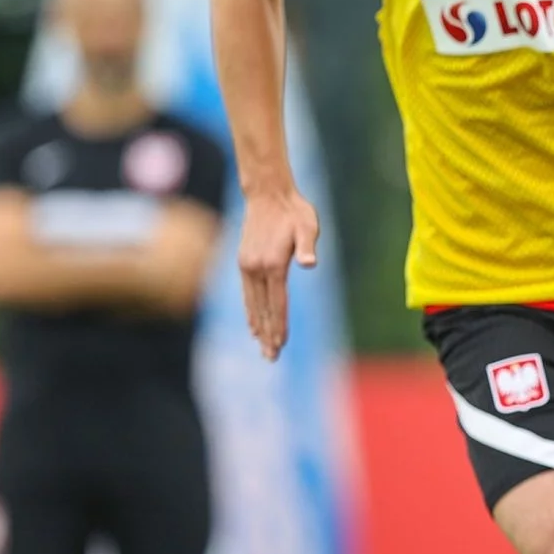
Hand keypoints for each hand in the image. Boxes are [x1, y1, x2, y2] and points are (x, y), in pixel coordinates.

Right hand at [238, 185, 319, 361]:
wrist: (268, 194)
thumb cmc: (294, 211)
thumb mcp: (308, 225)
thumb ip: (307, 246)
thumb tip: (309, 263)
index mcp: (273, 264)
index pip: (278, 302)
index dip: (280, 324)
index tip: (281, 344)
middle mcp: (256, 268)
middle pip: (263, 309)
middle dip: (268, 335)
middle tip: (271, 358)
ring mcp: (247, 266)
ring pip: (252, 304)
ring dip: (258, 327)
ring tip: (262, 348)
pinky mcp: (244, 263)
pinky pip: (246, 294)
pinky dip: (250, 312)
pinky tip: (252, 325)